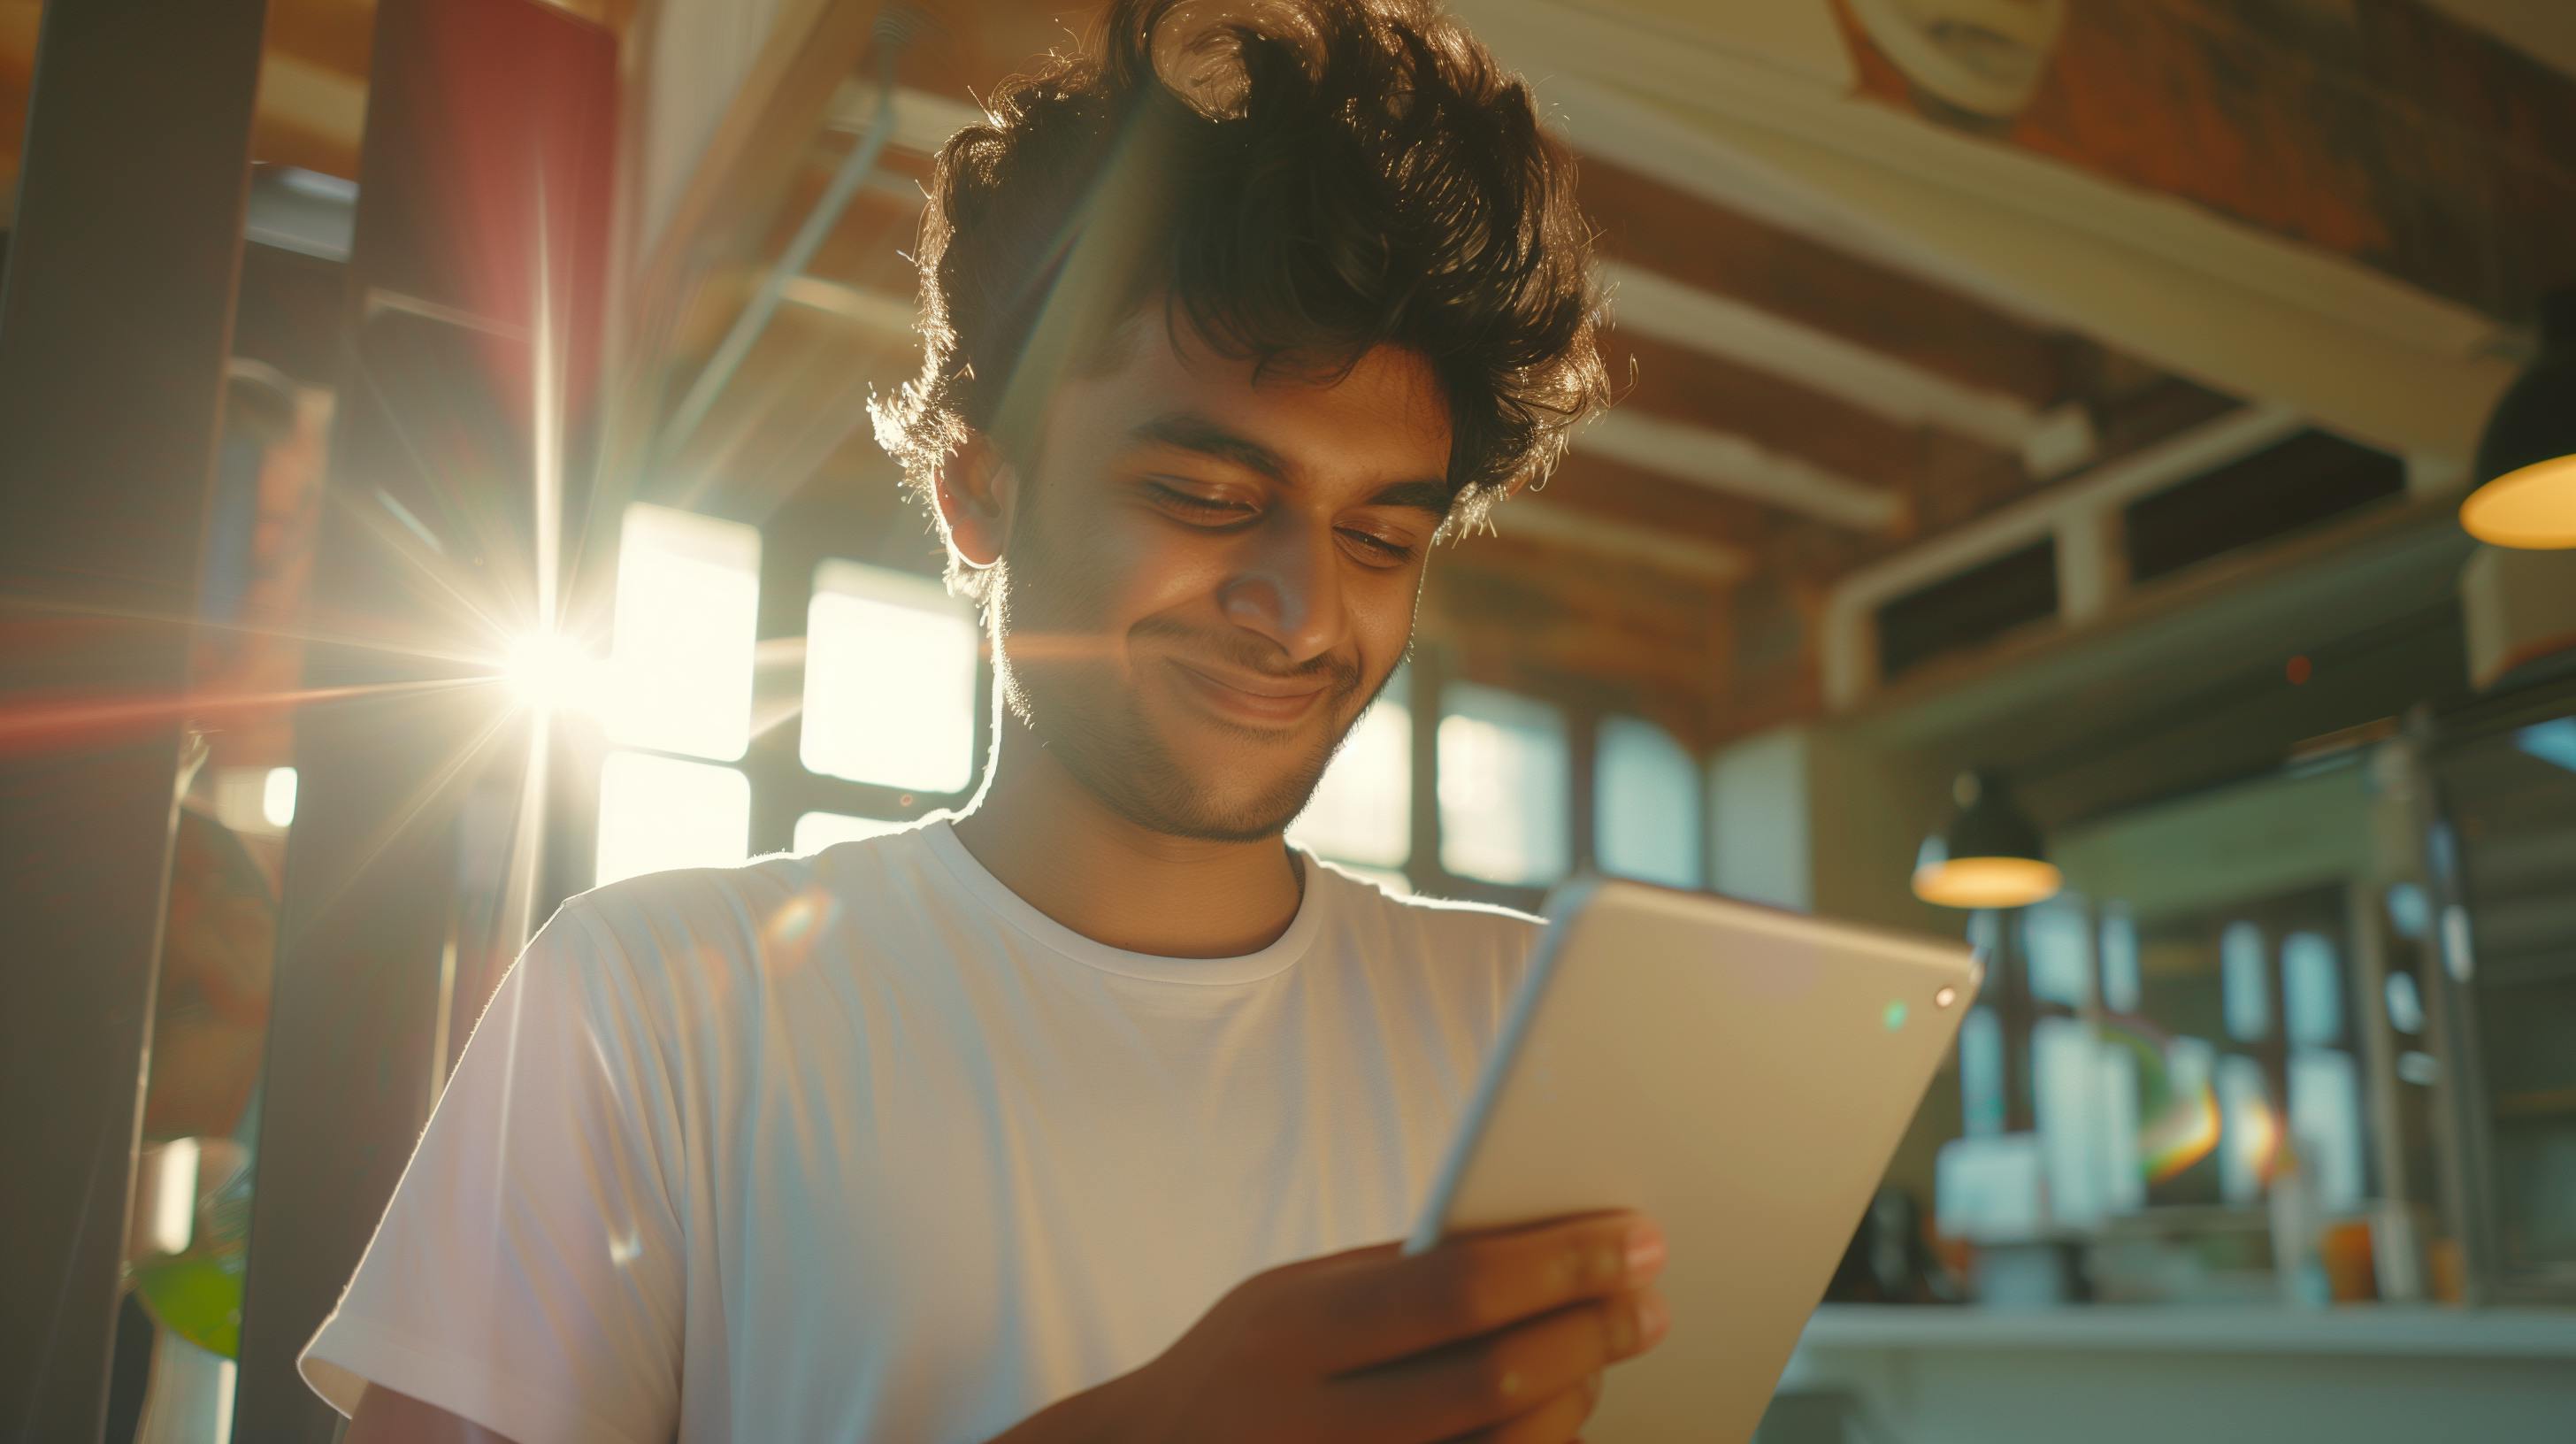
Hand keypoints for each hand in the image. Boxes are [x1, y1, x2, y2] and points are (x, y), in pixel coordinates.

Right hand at [1018, 1211, 1669, 1443]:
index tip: (1636, 1236)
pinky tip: (1557, 1418)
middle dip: (1592, 1333)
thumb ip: (1394, 1273)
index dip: (1561, 1261)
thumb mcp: (1288, 1296)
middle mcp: (1313, 1422)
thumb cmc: (1238, 1369)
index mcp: (1292, 1332)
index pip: (1454, 1287)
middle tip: (1650, 1301)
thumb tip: (1535, 1242)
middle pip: (1495, 1381)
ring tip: (1602, 1359)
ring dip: (1576, 1402)